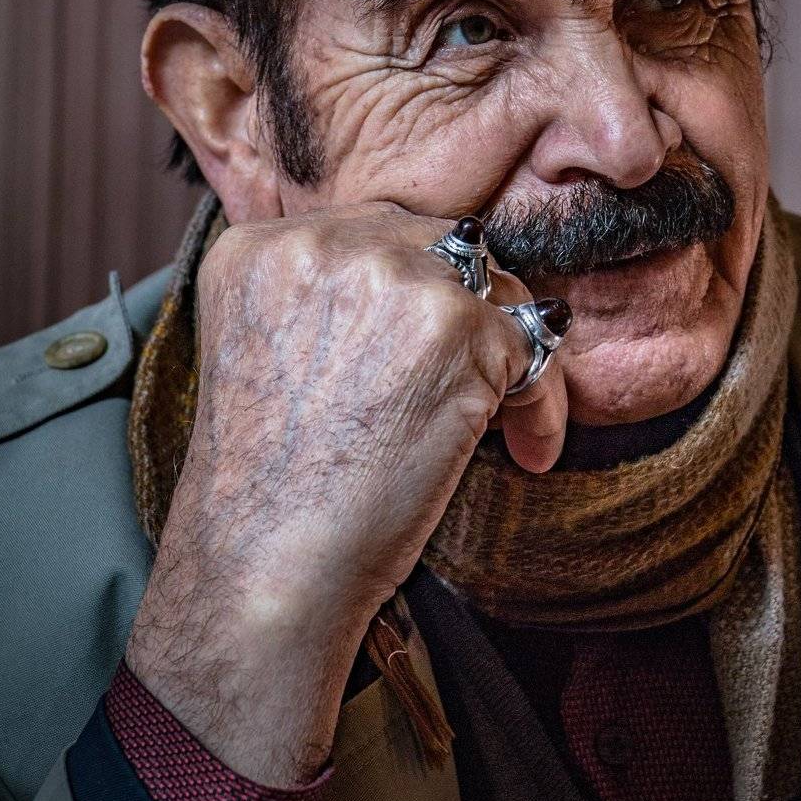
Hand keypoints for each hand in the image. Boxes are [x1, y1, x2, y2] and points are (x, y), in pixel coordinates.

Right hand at [126, 205, 569, 783]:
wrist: (265, 567)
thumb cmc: (268, 491)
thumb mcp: (263, 354)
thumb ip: (324, 297)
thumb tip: (432, 277)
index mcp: (259, 247)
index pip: (374, 232)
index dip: (414, 291)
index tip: (423, 350)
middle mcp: (320, 244)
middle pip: (439, 245)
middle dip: (468, 310)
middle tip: (479, 378)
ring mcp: (390, 277)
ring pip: (492, 287)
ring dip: (510, 352)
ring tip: (510, 420)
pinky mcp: (455, 326)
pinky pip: (533, 342)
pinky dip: (540, 402)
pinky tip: (526, 451)